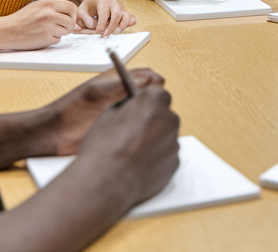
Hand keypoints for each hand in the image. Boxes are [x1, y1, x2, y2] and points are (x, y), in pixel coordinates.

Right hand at [0, 0, 79, 49]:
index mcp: (47, 3)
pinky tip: (41, 36)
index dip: (72, 14)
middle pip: (71, 21)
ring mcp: (48, 26)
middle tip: (60, 27)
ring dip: (60, 33)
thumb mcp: (38, 7)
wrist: (7, 31)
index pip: (71, 7)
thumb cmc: (22, 19)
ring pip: (66, 31)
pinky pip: (57, 40)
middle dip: (69, 25)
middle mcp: (49, 14)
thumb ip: (55, 10)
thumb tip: (74, 21)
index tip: (67, 18)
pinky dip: (51, 40)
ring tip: (47, 31)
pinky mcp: (46, 38)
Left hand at [43, 68, 166, 155]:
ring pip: (145, 111)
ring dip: (148, 117)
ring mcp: (121, 111)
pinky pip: (138, 126)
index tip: (156, 96)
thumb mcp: (97, 94)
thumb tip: (152, 81)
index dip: (156, 84)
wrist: (54, 135)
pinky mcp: (119, 128)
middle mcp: (122, 94)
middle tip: (150, 112)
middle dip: (155, 102)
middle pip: (150, 95)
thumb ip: (122, 86)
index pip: (149, 76)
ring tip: (143, 125)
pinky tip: (138, 136)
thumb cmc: (70, 110)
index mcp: (118, 79)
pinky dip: (142, 129)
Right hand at [69, 79, 179, 209]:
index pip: (157, 94)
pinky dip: (156, 159)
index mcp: (154, 102)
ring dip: (154, 142)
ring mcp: (174, 143)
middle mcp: (170, 120)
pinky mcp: (174, 164)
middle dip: (152, 123)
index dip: (145, 103)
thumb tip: (132, 108)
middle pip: (164, 116)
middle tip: (132, 134)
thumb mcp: (108, 114)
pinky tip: (137, 165)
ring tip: (132, 153)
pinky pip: (166, 156)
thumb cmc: (104, 149)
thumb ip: (128, 106)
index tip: (137, 111)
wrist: (107, 183)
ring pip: (165, 137)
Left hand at [77, 0, 136, 35]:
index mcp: (103, 1)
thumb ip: (83, 17)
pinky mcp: (125, 13)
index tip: (98, 31)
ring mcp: (121, 8)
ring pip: (127, 16)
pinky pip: (132, 18)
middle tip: (105, 34)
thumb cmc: (91, 4)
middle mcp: (114, 4)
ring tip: (116, 32)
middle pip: (117, 13)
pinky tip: (123, 28)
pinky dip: (130, 23)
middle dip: (112, 26)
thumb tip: (92, 25)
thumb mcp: (82, 9)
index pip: (104, 12)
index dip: (101, 23)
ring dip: (123, 25)